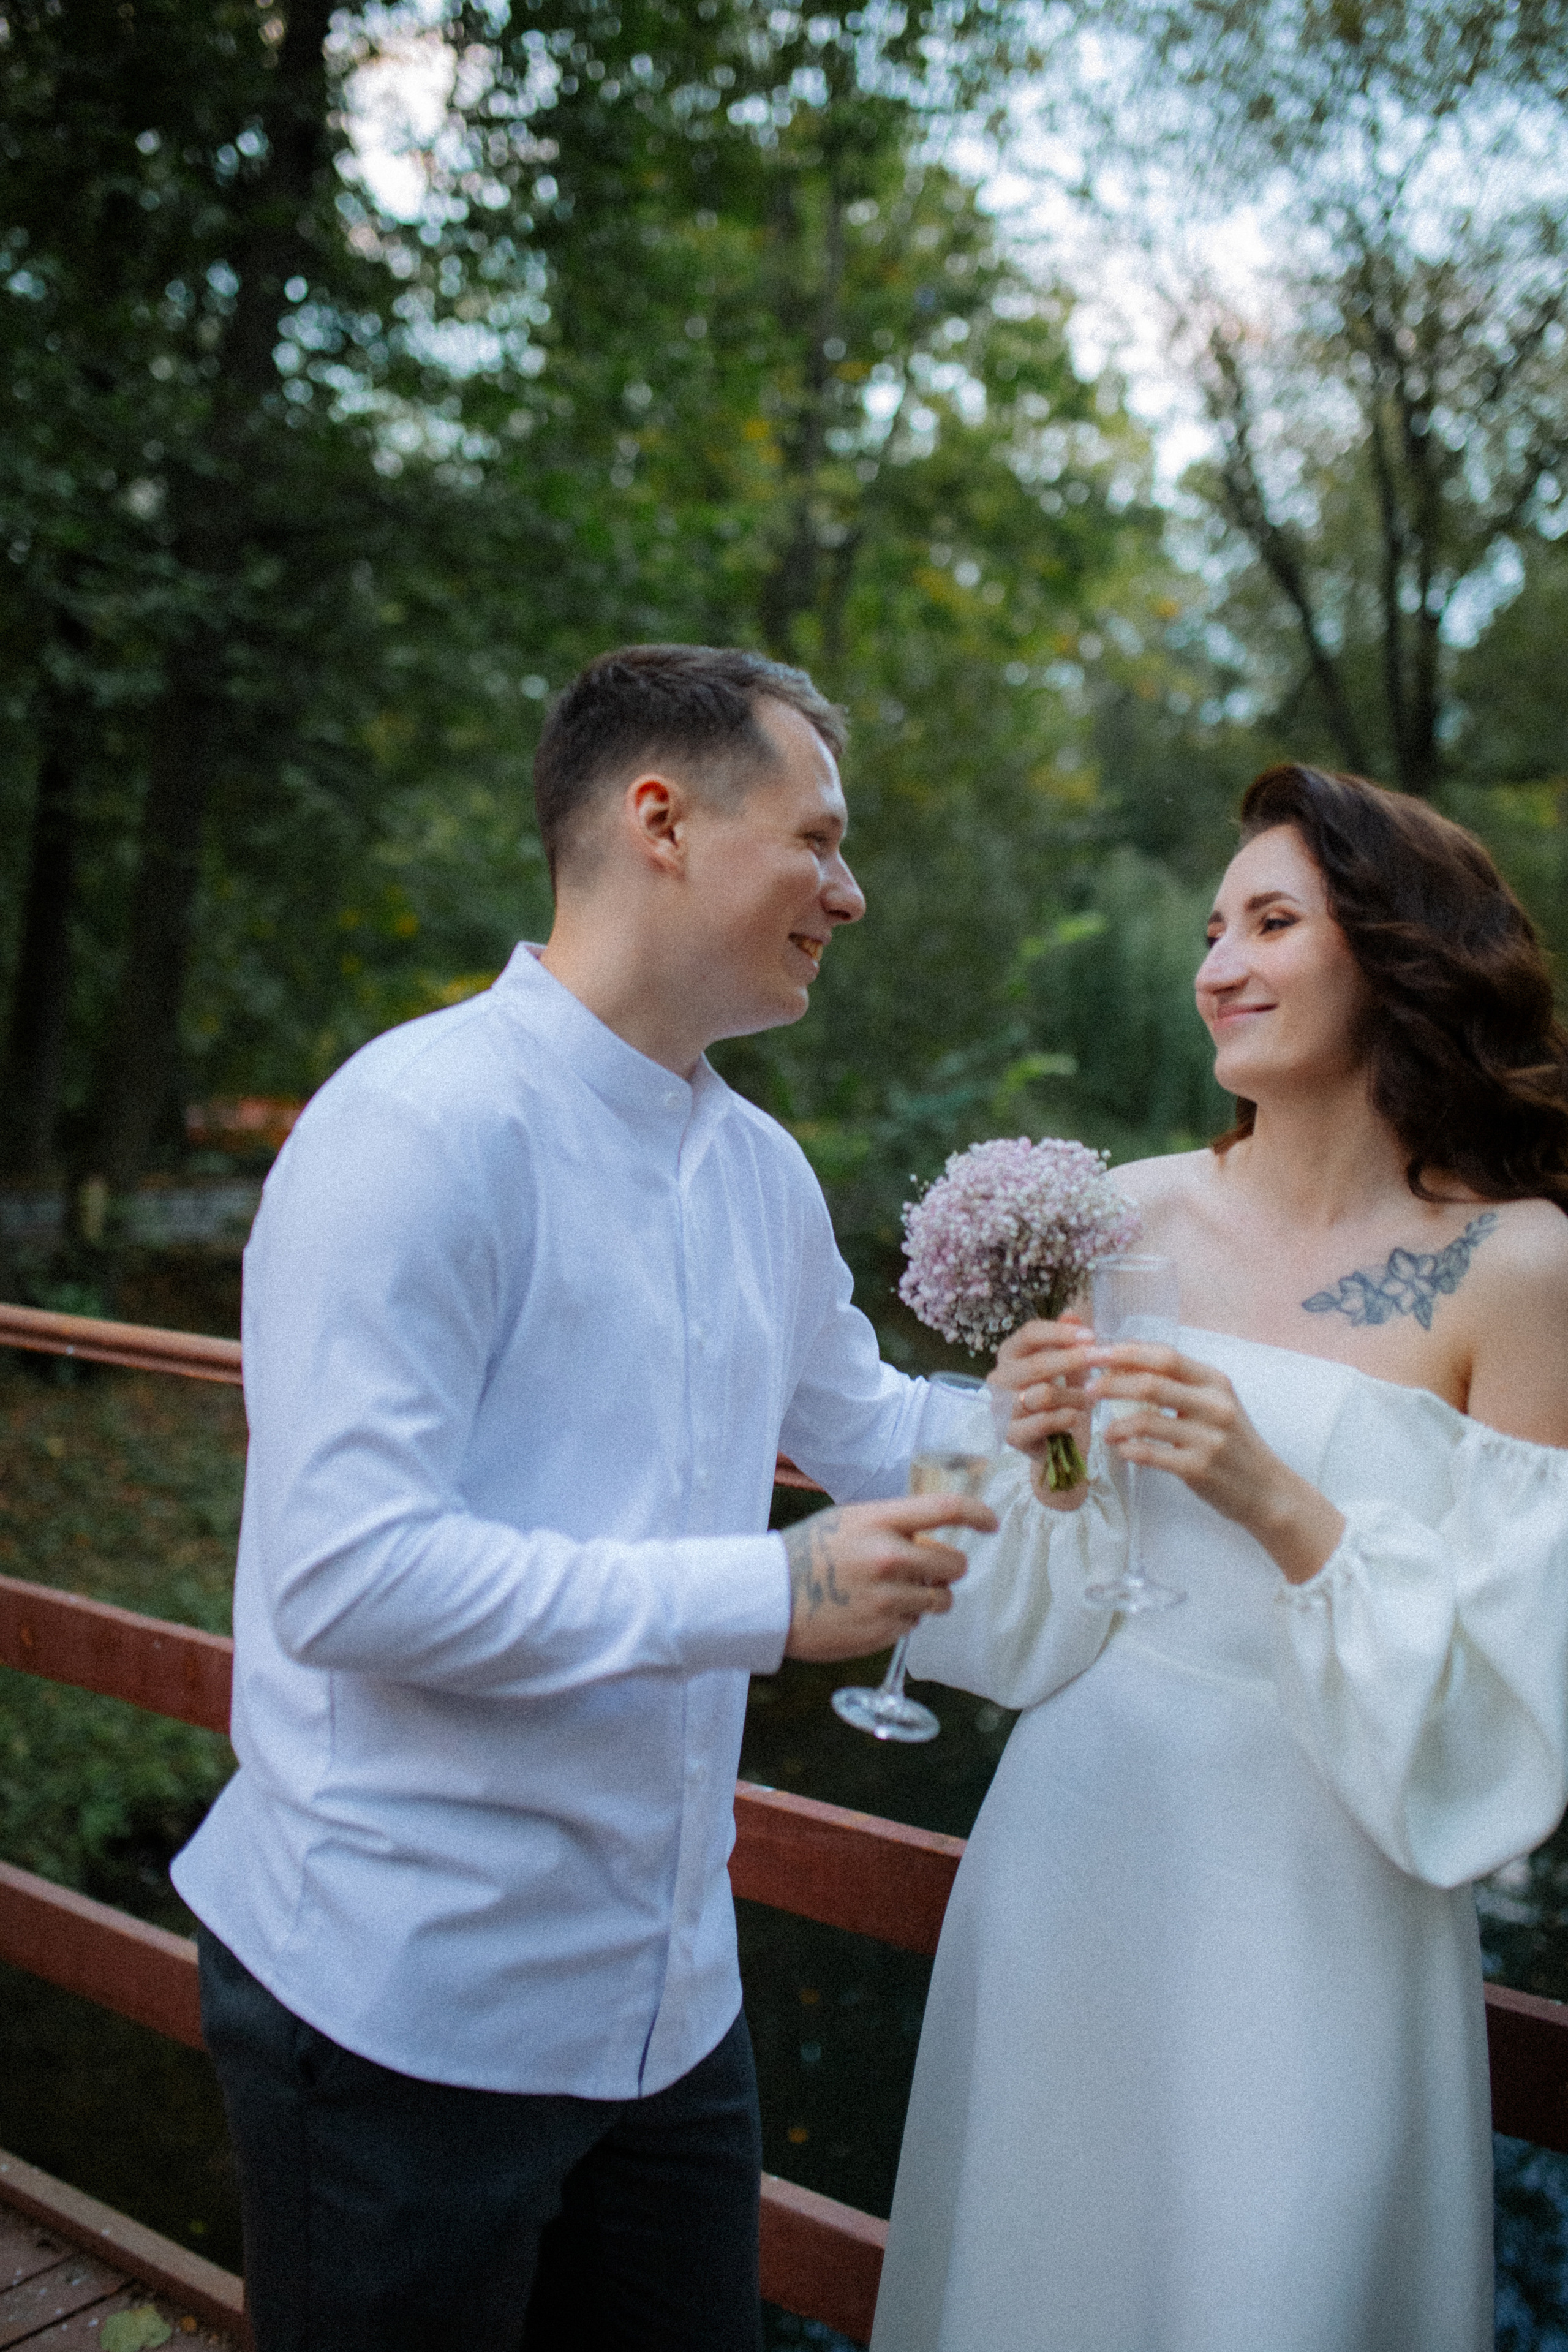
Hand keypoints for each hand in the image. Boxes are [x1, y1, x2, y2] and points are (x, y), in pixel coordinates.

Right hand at [782, 1492, 996, 1661]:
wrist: (769, 1597)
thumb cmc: (808, 1553)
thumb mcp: (849, 1521)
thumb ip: (893, 1526)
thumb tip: (933, 1540)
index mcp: (880, 1522)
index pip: (946, 1509)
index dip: (978, 1514)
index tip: (991, 1523)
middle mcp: (889, 1559)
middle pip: (955, 1564)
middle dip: (950, 1567)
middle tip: (932, 1569)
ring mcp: (887, 1599)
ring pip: (941, 1599)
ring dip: (930, 1596)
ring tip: (898, 1592)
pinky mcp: (882, 1632)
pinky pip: (914, 1624)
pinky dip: (904, 1618)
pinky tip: (874, 1610)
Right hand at [989, 1314, 1094, 1512]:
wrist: (1057, 1449)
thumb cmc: (1062, 1403)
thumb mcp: (1070, 1370)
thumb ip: (1069, 1344)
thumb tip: (1072, 1311)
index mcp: (1010, 1355)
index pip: (1029, 1334)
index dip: (1061, 1333)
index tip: (1092, 1336)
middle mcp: (999, 1379)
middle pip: (1037, 1363)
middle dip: (1073, 1360)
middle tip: (1103, 1359)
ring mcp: (1001, 1408)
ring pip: (1044, 1393)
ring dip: (1075, 1395)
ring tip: (1089, 1399)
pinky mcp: (1010, 1434)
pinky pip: (1045, 1420)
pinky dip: (1067, 1417)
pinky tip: (1076, 1418)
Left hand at [1083, 1342, 1344, 1583]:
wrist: (1267, 1490)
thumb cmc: (1232, 1444)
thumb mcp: (1215, 1405)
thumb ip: (1179, 1385)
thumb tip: (1125, 1364)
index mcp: (1215, 1382)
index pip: (1165, 1356)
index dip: (1127, 1352)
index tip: (1096, 1353)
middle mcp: (1214, 1405)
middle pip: (1151, 1383)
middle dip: (1111, 1383)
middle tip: (1087, 1389)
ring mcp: (1208, 1438)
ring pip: (1147, 1420)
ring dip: (1116, 1423)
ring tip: (1105, 1431)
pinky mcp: (1199, 1468)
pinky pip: (1152, 1454)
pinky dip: (1130, 1449)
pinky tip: (1122, 1450)